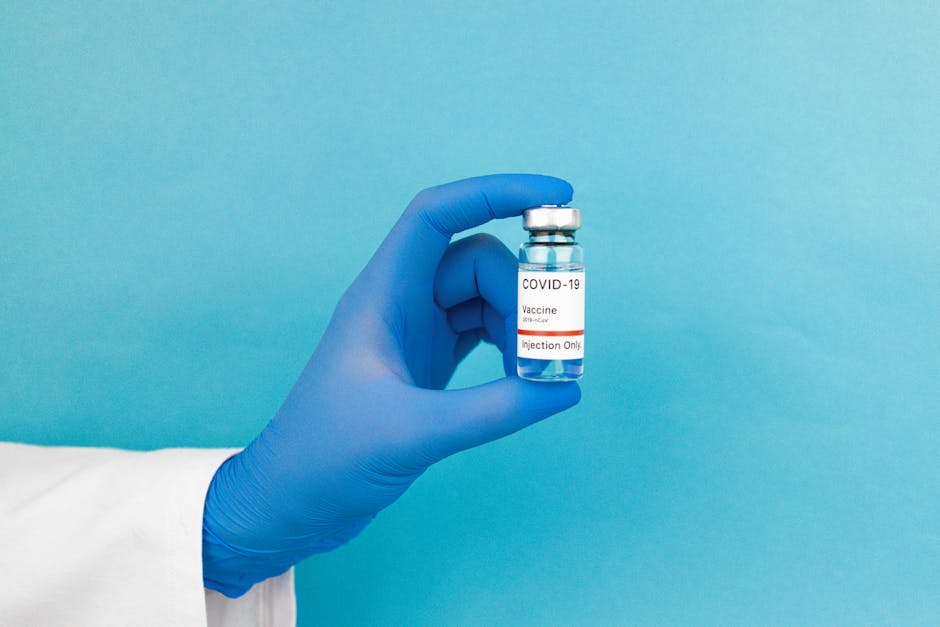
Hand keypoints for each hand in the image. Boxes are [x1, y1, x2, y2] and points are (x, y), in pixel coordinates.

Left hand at [202, 174, 580, 595]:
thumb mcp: (413, 432)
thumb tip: (565, 388)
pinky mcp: (427, 362)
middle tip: (552, 345)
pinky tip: (524, 379)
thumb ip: (493, 410)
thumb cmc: (328, 456)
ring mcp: (415, 330)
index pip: (439, 214)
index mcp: (382, 294)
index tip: (558, 196)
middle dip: (523, 292)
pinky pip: (483, 331)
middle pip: (477, 261)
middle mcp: (400, 301)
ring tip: (536, 374)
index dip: (497, 192)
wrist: (294, 498)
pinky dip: (511, 347)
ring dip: (521, 325)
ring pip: (484, 297)